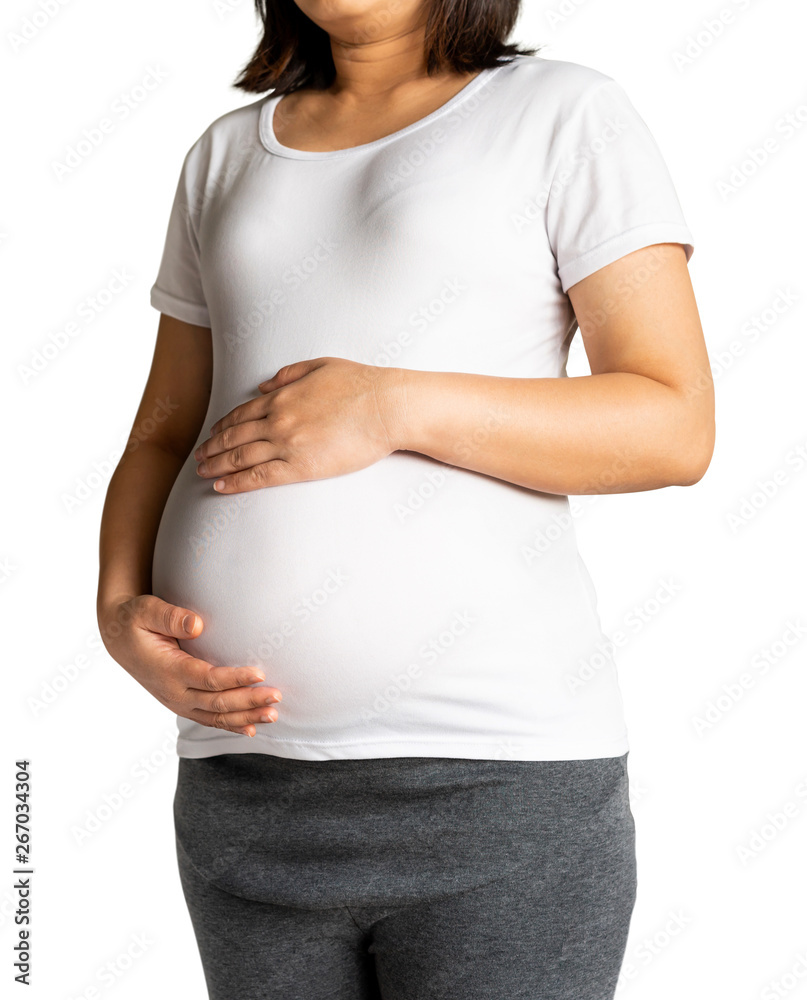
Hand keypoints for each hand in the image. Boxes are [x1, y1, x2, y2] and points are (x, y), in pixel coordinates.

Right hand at [98, 595, 281, 736]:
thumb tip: (196, 624)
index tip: (260, 673)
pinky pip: (209, 720)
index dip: (234, 678)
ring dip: (246, 717)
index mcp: (167, 669)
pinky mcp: (182, 703)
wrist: (119, 638)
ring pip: (216, 717)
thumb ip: (170, 616)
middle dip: (249, 701)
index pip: (208, 678)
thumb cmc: (135, 620)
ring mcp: (178, 701)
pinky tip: (252, 728)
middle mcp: (173, 692)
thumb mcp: (145, 610)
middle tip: (276, 695)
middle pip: (217, 703)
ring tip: (273, 715)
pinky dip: (231, 725)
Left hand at [193, 356, 406, 492]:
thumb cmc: (361, 385)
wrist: (385, 407)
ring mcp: (287, 444)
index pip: (241, 414)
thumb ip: (288, 374)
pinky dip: (236, 482)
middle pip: (234, 437)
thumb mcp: (321, 366)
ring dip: (217, 466)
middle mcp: (277, 420)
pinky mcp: (300, 467)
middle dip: (212, 448)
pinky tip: (221, 487)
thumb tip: (264, 385)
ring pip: (240, 458)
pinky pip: (259, 477)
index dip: (223, 426)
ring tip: (202, 473)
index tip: (212, 434)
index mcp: (281, 396)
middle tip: (198, 457)